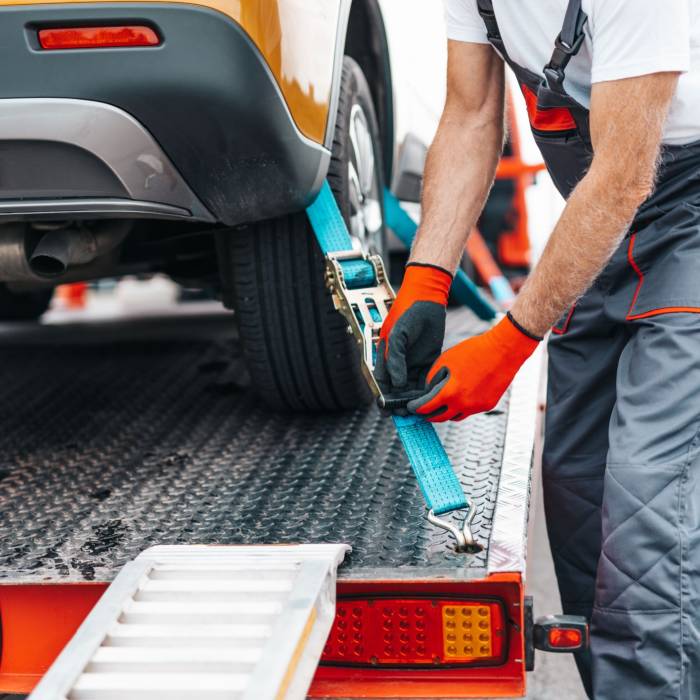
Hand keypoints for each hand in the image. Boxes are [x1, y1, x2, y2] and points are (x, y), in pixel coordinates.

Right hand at [374, 263, 451, 399]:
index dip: (384, 397)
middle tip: (406, 415)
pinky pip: (425, 379)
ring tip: (420, 411)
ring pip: (411, 387)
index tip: (388, 410)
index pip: (382, 382)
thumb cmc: (407, 313)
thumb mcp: (398, 335)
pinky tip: (431, 398)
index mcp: (384, 356)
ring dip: (414, 399)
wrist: (427, 299)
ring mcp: (412, 362)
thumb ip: (395, 359)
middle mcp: (398, 362)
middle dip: (400, 402)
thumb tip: (397, 383)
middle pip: (396, 389)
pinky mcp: (427, 360)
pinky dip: (427, 389)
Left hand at [407, 314, 540, 421]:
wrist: (503, 350)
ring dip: (445, 412)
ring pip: (455, 417)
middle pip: (439, 417)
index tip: (411, 407)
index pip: (426, 407)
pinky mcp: (487, 406)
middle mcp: (463, 404)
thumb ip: (432, 378)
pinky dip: (461, 407)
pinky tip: (459, 397)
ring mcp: (476, 407)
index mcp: (450, 392)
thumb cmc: (474, 351)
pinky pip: (469, 411)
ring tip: (440, 405)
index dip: (416, 408)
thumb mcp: (445, 360)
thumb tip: (427, 391)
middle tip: (422, 410)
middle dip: (428, 414)